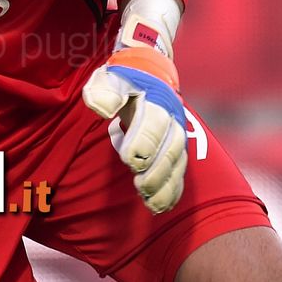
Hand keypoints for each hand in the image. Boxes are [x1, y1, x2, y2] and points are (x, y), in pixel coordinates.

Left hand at [82, 46, 187, 213]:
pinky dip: (172, 191)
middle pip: (171, 147)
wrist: (149, 76)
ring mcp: (177, 136)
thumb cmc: (125, 81)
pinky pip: (180, 173)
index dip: (144, 142)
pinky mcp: (177, 151)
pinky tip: (160, 206)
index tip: (129, 160)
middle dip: (158, 169)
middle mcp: (172, 120)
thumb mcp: (111, 78)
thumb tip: (100, 109)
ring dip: (166, 185)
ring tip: (150, 202)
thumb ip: (105, 90)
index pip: (154, 122)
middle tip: (140, 186)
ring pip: (178, 163)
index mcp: (155, 100)